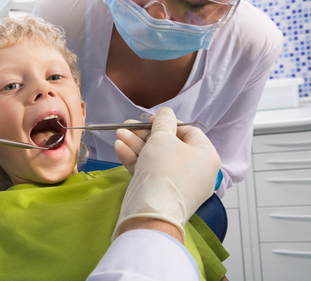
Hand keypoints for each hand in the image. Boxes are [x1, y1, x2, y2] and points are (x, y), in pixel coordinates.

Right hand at [112, 107, 220, 241]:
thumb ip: (163, 122)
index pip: (188, 132)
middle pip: (169, 145)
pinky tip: (120, 148)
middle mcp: (197, 171)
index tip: (150, 121)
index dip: (168, 123)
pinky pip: (152, 172)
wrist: (152, 213)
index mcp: (206, 156)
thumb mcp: (162, 138)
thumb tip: (166, 113)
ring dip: (136, 145)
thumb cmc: (164, 170)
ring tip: (119, 134)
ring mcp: (179, 185)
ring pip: (157, 158)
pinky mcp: (163, 194)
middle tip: (127, 126)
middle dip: (145, 134)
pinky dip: (136, 160)